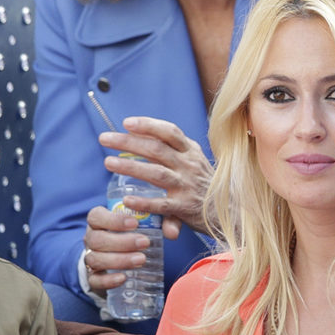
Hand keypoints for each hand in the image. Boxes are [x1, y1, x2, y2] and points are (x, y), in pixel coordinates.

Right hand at [83, 206, 150, 294]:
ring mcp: (90, 258)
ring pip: (95, 259)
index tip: (135, 223)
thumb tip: (173, 233)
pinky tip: (124, 278)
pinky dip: (109, 280)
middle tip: (145, 243)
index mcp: (98, 222)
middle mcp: (90, 239)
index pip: (96, 216)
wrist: (116, 258)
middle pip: (97, 239)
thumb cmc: (130, 235)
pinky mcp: (93, 277)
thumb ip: (157, 223)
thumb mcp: (141, 224)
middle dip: (122, 242)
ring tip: (141, 260)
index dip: (113, 220)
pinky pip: (95, 280)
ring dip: (119, 260)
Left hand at [98, 116, 213, 239]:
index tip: (127, 123)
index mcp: (191, 152)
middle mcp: (189, 166)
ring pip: (156, 173)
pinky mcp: (184, 208)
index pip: (169, 132)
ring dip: (130, 167)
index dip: (148, 125)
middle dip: (128, 142)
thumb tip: (148, 143)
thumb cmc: (205, 185)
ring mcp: (187, 186)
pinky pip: (161, 205)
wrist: (229, 212)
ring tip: (109, 162)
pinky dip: (143, 202)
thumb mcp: (194, 163)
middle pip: (156, 149)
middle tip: (105, 139)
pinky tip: (126, 199)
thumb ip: (171, 153)